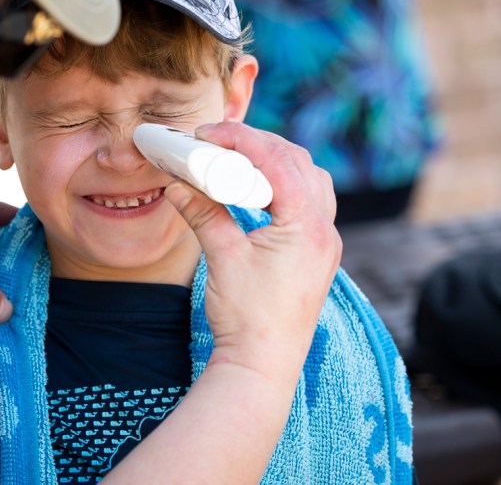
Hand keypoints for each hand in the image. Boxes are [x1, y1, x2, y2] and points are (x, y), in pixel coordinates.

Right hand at [163, 122, 341, 383]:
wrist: (264, 365)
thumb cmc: (247, 317)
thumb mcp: (222, 257)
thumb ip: (202, 214)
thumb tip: (176, 184)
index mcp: (306, 226)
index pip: (277, 161)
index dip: (240, 139)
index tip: (207, 134)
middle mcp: (324, 230)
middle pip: (299, 162)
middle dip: (258, 144)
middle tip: (218, 142)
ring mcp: (324, 243)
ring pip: (310, 180)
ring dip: (276, 162)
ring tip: (237, 160)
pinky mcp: (316, 255)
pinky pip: (309, 203)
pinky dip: (284, 186)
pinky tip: (257, 191)